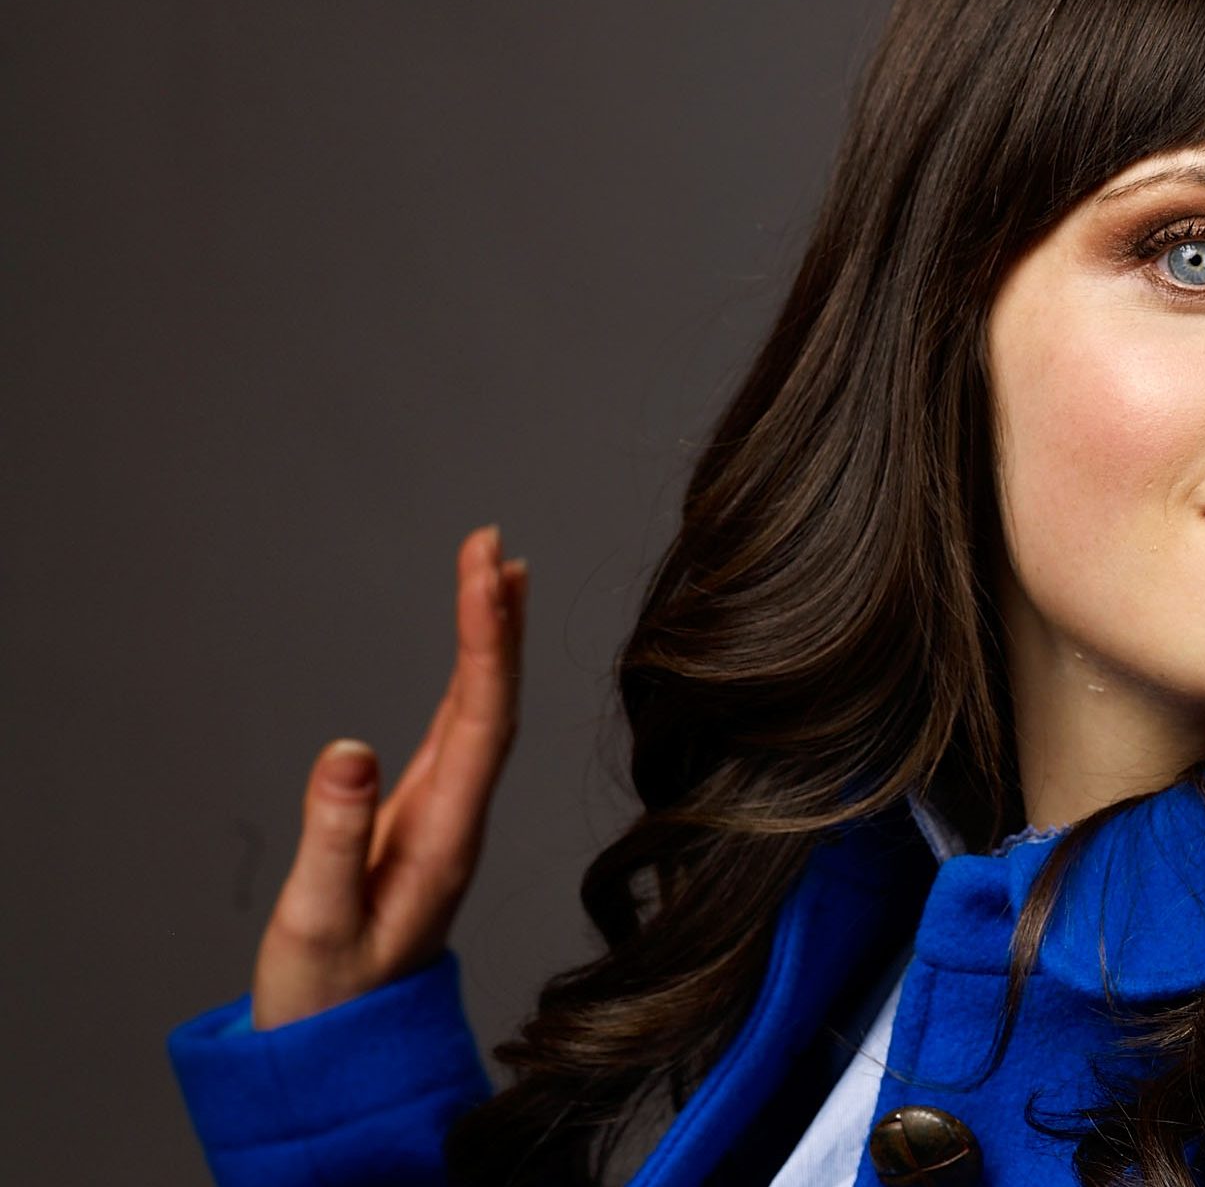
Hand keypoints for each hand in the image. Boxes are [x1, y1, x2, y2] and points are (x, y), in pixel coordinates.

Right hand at [250, 526, 525, 1028]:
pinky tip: (475, 651)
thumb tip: (350, 750)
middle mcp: (460, 818)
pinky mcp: (424, 823)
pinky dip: (468, 680)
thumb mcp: (319, 920)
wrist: (344, 1050)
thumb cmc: (329, 995)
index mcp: (446, 835)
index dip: (487, 640)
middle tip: (494, 543)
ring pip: (480, 714)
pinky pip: (459, 735)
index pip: (480, 718)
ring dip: (489, 642)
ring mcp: (447, 818)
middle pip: (492, 703)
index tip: (488, 569)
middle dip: (495, 620)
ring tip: (496, 571)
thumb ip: (335, 838)